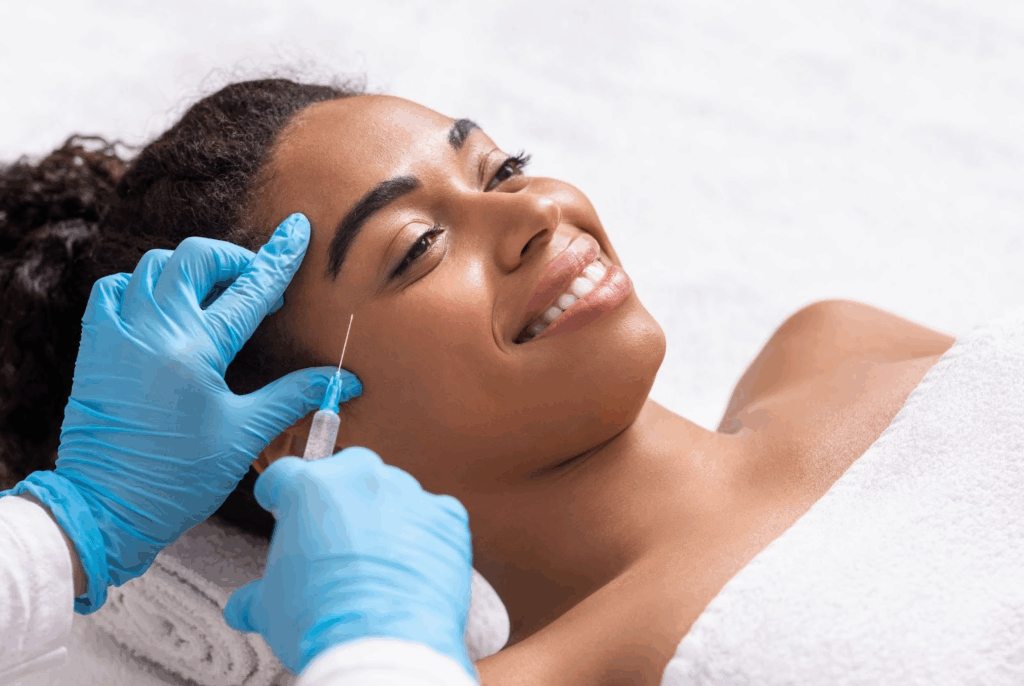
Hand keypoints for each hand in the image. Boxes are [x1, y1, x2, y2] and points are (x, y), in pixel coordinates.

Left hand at [2, 213, 361, 612]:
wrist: (107, 508)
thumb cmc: (180, 477)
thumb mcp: (245, 435)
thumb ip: (294, 396)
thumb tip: (345, 380)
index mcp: (196, 352)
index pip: (249, 289)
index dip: (279, 257)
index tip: (297, 230)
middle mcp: (153, 331)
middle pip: (195, 258)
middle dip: (233, 258)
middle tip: (255, 281)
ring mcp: (117, 334)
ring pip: (153, 266)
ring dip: (189, 268)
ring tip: (214, 293)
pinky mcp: (95, 346)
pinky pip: (112, 290)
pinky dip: (140, 284)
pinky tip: (161, 304)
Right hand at [222, 448, 474, 678]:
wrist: (384, 646)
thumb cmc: (320, 622)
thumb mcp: (271, 608)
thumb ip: (255, 596)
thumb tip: (242, 608)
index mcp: (310, 487)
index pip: (285, 474)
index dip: (279, 494)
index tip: (281, 508)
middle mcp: (361, 477)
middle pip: (345, 473)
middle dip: (338, 500)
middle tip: (333, 539)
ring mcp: (408, 494)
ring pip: (392, 494)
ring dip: (383, 517)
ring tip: (377, 561)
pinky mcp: (447, 516)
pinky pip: (433, 516)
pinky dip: (423, 535)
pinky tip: (412, 566)